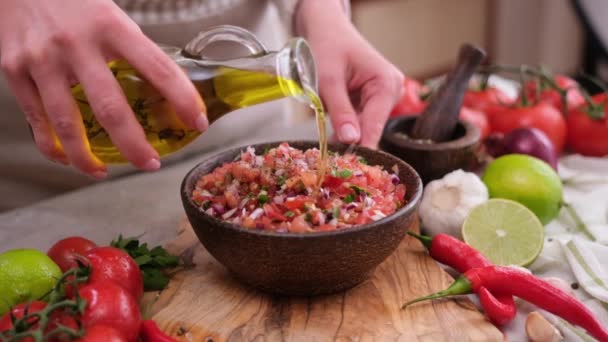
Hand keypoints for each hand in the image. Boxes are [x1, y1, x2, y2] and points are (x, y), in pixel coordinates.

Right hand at [0, 0, 206, 178]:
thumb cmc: (73, 0)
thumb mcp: (112, 15)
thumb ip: (134, 50)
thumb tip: (167, 88)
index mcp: (111, 27)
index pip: (157, 68)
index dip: (182, 98)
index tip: (197, 122)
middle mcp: (76, 44)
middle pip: (111, 108)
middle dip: (134, 145)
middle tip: (151, 164)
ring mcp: (43, 60)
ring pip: (68, 124)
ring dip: (88, 158)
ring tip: (105, 172)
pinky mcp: (14, 71)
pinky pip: (37, 121)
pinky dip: (53, 148)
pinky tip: (68, 159)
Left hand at [296, 0, 403, 148]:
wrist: (326, 28)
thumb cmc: (327, 45)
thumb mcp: (328, 79)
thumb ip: (340, 111)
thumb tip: (351, 141)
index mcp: (386, 84)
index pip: (374, 127)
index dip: (359, 149)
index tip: (346, 168)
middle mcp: (391, 91)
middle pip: (370, 129)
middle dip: (349, 142)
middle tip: (329, 160)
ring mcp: (383, 97)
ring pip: (363, 127)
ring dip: (344, 133)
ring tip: (327, 143)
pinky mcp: (372, 101)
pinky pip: (359, 121)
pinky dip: (345, 126)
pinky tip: (332, 129)